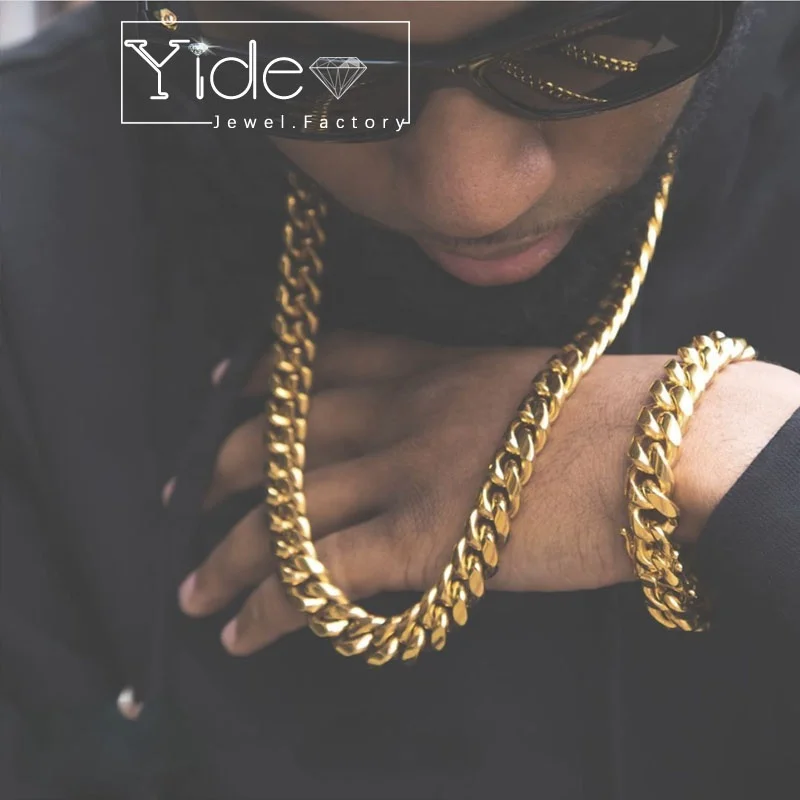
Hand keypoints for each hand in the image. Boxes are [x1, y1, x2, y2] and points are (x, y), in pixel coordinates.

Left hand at [173, 332, 799, 654]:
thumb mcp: (520, 387)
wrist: (662, 444)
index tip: (220, 391)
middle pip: (275, 436)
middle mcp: (397, 410)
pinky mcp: (420, 537)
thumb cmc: (613, 414)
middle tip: (180, 498)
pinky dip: (268, 609)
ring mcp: (402, 470)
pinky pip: (317, 574)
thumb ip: (461, 410)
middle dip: (215, 468)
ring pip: (280, 511)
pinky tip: (241, 635)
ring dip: (226, 557)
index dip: (257, 374)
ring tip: (194, 591)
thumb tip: (434, 455)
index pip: (317, 359)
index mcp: (426, 365)